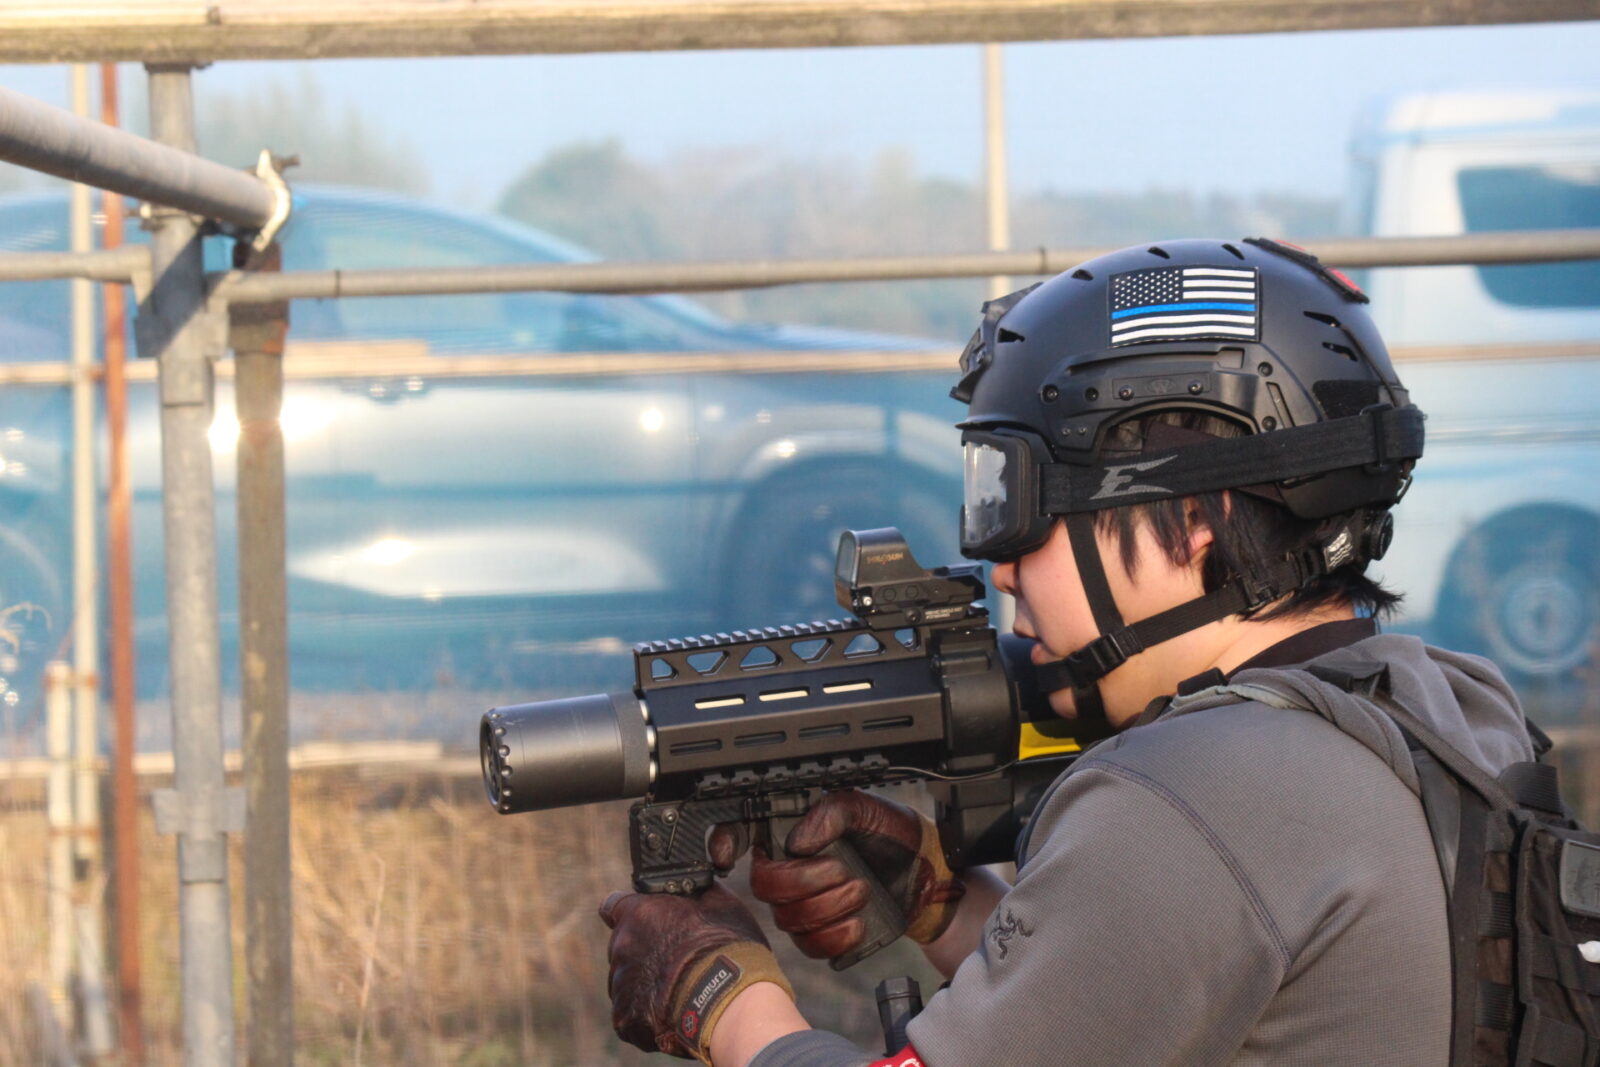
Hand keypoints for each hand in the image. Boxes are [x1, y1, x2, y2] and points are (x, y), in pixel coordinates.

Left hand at [599, 884, 794, 1063]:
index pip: (612, 906)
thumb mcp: (720, 903)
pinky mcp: (625, 1019)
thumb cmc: (728, 948)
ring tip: (681, 992)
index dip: (628, 914)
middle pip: (624, 948)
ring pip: (627, 983)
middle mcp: (621, 947)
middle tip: (678, 963)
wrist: (729, 1001)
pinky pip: (632, 1015)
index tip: (644, 921)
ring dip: (647, 985)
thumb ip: (695, 891)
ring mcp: (620, 985)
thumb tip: (694, 883)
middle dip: (645, 953)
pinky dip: (649, 1016)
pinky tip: (676, 1013)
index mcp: (639, 914)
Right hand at [709, 790, 965, 961]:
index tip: (726, 855)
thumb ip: (831, 813)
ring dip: (830, 906)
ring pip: (789, 919)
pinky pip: (811, 947)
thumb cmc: (890, 831)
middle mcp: (787, 868)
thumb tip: (800, 842)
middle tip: (841, 869)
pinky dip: (837, 936)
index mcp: (790, 831)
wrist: (922, 871)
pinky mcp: (821, 935)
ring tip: (860, 889)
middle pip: (764, 886)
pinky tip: (858, 921)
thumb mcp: (865, 807)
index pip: (740, 831)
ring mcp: (802, 905)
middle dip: (805, 881)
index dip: (723, 841)